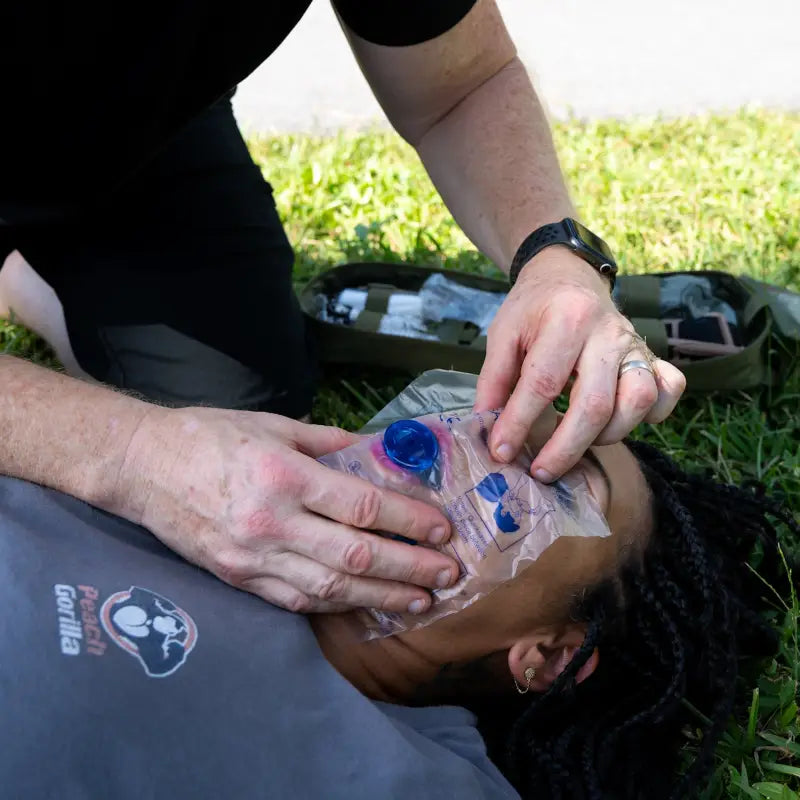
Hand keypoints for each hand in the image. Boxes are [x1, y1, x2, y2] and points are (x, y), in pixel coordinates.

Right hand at [117, 407, 457, 613]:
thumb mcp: (273, 425)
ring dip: (382, 597)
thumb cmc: (210, 436)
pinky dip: (335, 606)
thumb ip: (328, 442)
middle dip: (410, 568)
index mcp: (284, 476)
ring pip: (330, 588)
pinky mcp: (237, 577)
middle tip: (448, 572)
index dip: (410, 521)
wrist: (143, 467)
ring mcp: (253, 557)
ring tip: (421, 599)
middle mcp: (272, 522)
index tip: (442, 529)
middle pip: (356, 556)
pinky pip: (294, 600)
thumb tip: (374, 452)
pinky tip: (365, 606)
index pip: (363, 507)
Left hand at [475, 248, 685, 480]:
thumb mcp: (503, 334)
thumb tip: (488, 430)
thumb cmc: (533, 309)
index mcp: (566, 318)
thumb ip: (494, 380)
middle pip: (595, 403)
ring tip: (577, 442)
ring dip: (607, 435)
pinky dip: (652, 415)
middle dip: (565, 448)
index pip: (543, 382)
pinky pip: (668, 390)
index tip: (501, 451)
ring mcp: (635, 345)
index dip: (520, 422)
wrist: (568, 277)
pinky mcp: (653, 356)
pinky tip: (620, 422)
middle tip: (540, 471)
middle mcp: (608, 332)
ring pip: (637, 401)